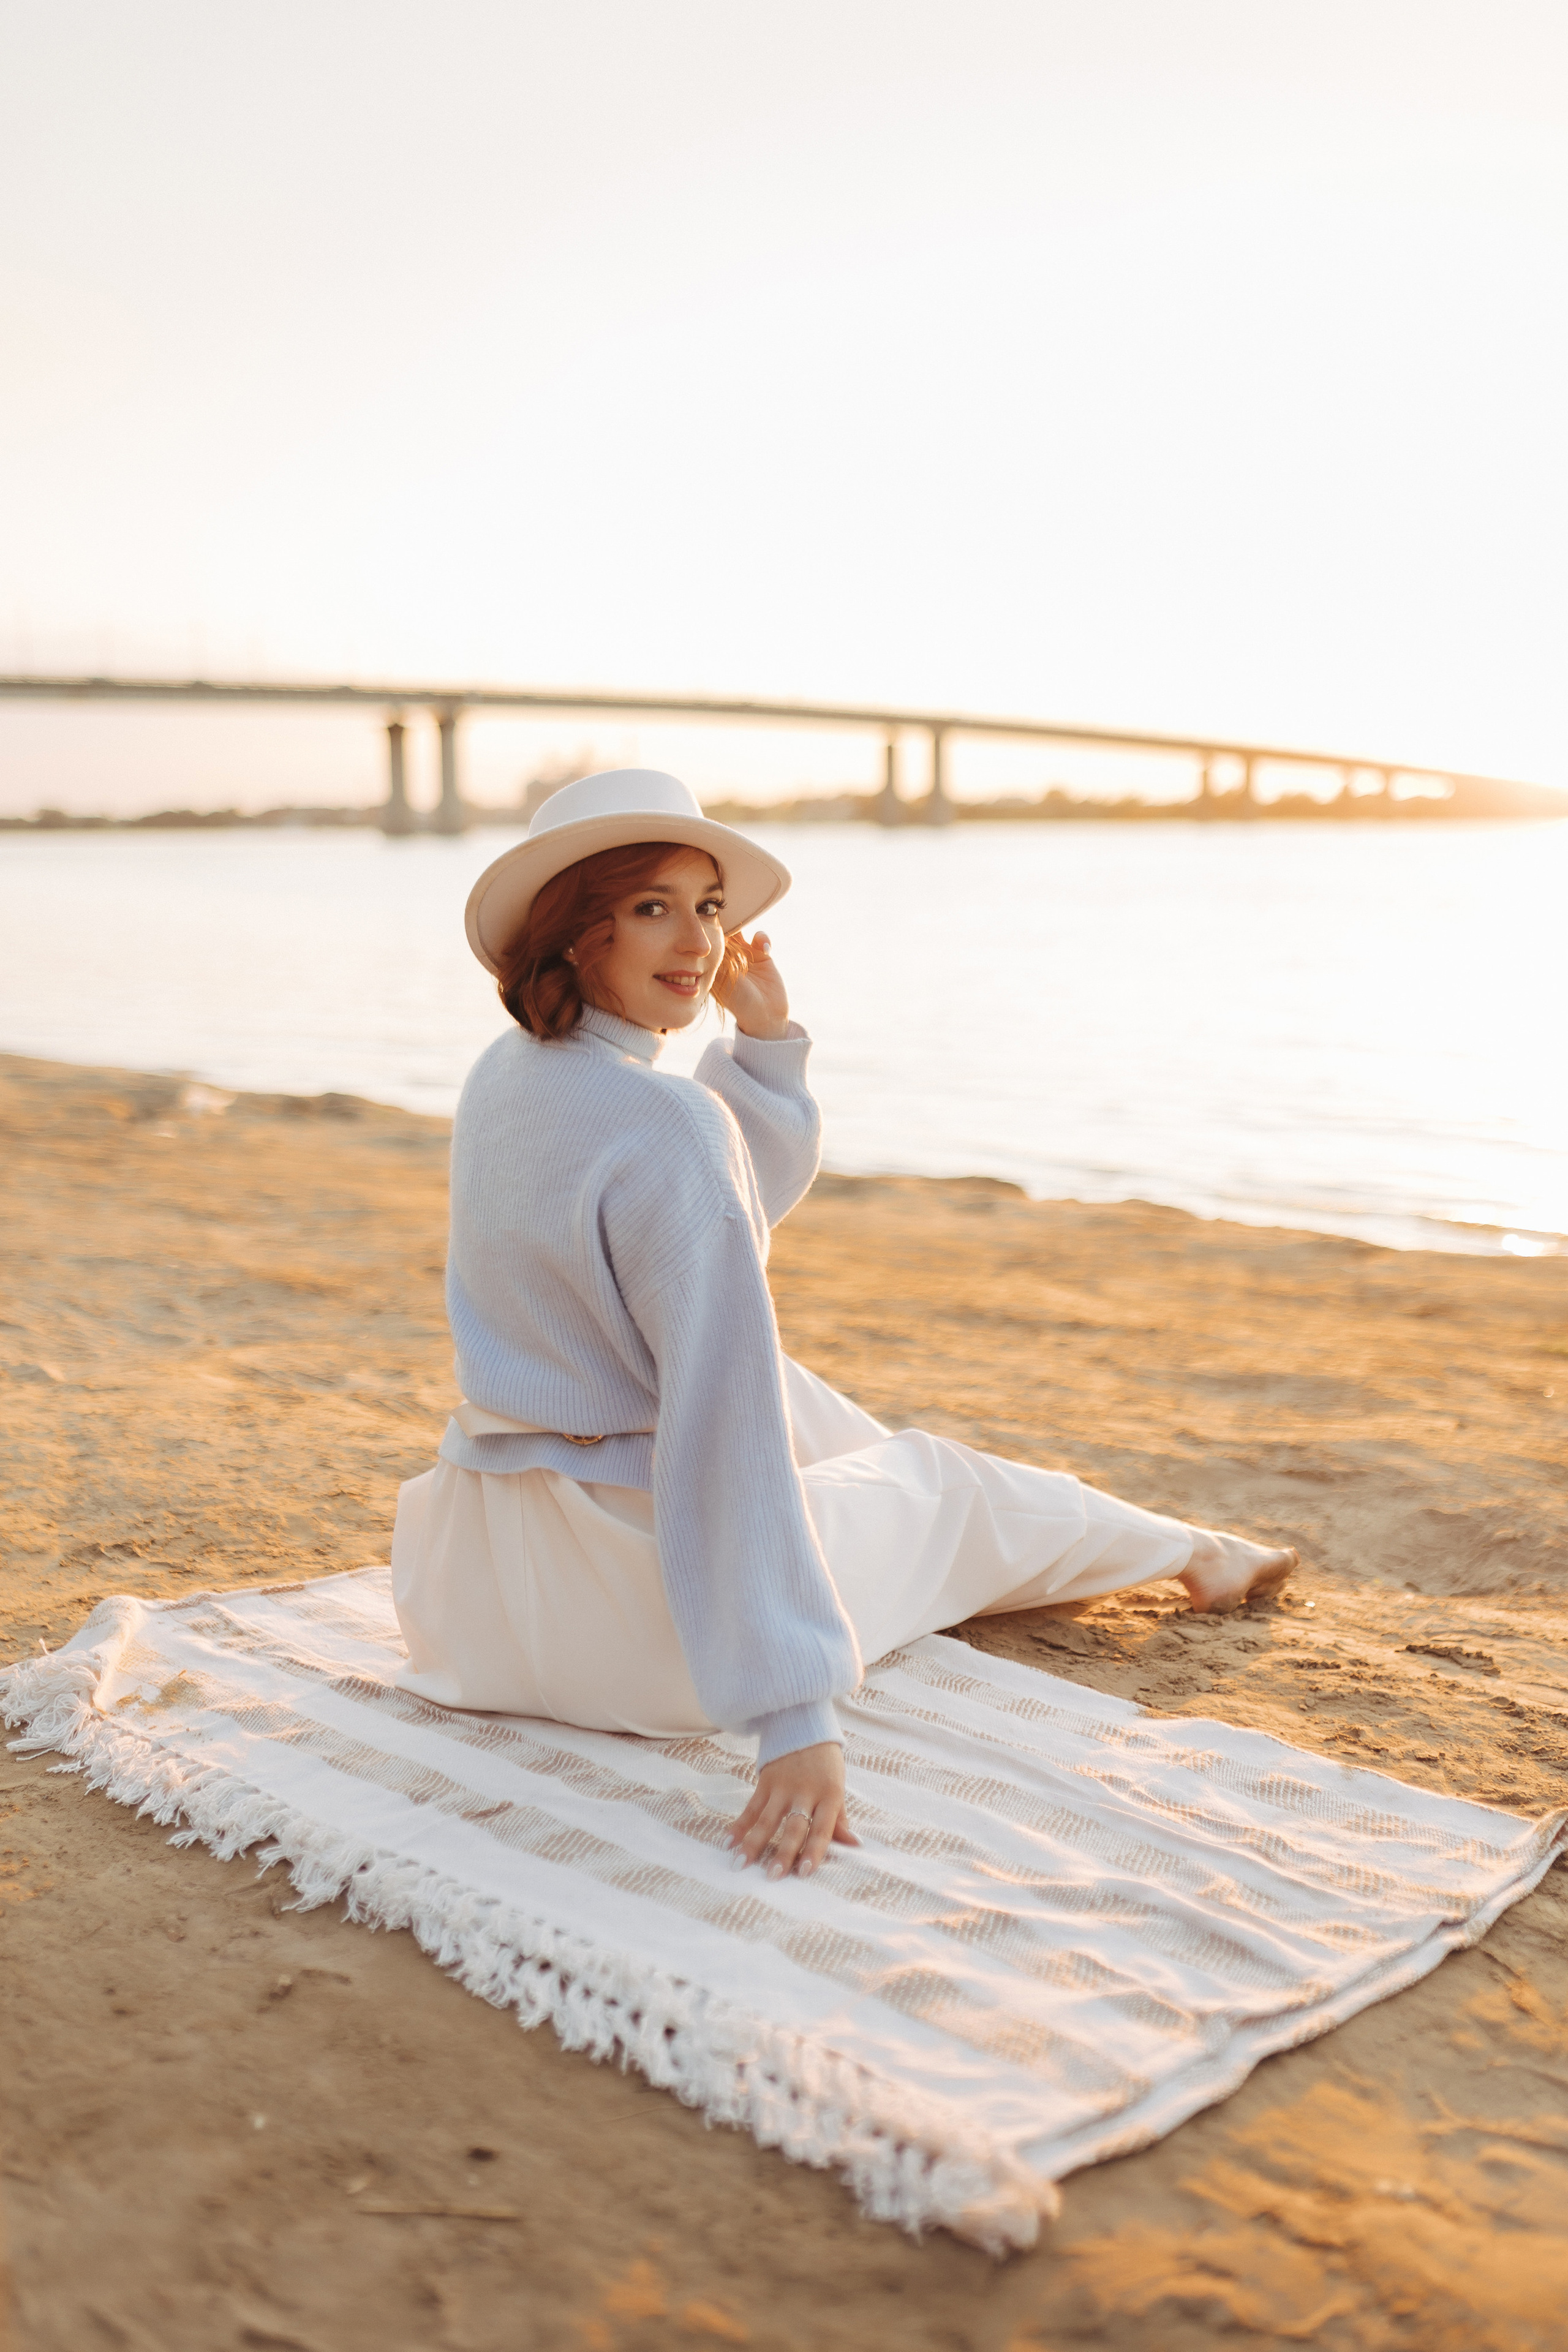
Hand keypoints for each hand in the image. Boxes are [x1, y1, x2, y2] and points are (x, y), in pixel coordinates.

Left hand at [713, 930, 789, 1040]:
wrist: (766, 1015)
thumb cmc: (740, 1003)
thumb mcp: (724, 979)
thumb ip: (718, 958)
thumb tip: (707, 937)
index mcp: (714, 963)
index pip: (708, 940)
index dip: (710, 930)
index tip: (712, 921)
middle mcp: (728, 957)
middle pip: (725, 931)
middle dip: (728, 923)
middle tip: (731, 916)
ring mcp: (745, 955)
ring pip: (742, 930)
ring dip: (744, 926)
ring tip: (745, 927)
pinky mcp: (762, 955)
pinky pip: (760, 937)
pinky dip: (762, 938)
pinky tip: (765, 948)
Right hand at [727, 1741, 859, 1878]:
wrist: (803, 1725)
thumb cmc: (825, 1763)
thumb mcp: (838, 1787)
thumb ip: (840, 1819)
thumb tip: (853, 1846)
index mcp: (829, 1795)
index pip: (822, 1828)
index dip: (813, 1851)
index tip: (804, 1873)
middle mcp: (805, 1792)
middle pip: (793, 1827)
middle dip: (783, 1852)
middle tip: (773, 1876)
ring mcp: (782, 1786)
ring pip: (767, 1819)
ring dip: (753, 1843)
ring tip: (740, 1864)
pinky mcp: (765, 1780)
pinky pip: (751, 1806)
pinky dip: (739, 1825)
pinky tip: (728, 1842)